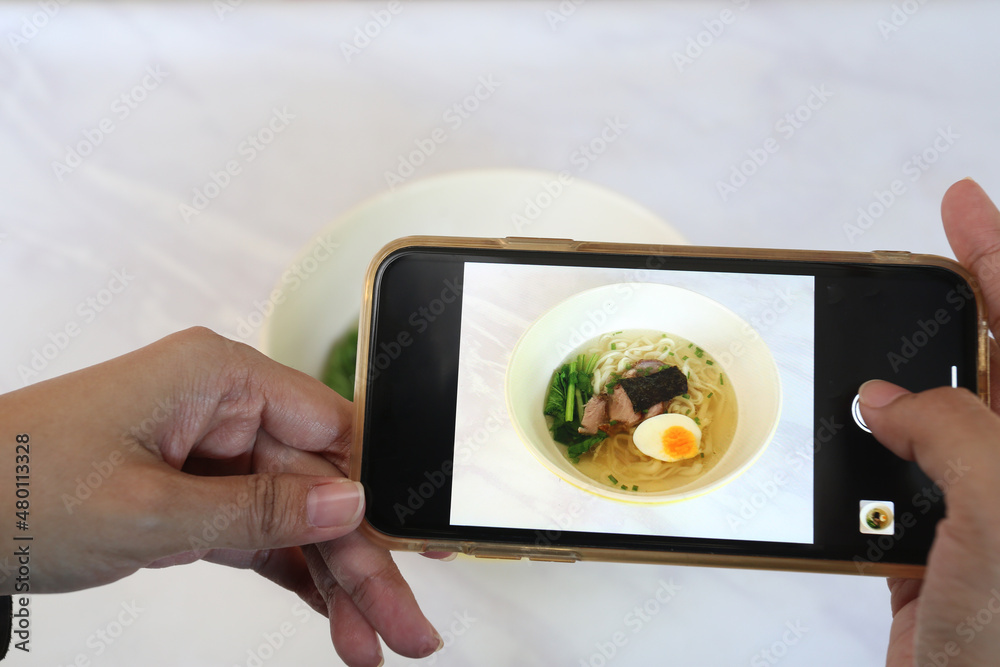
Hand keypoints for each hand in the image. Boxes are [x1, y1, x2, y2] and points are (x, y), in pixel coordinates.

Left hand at [0, 327, 440, 665]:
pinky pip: (261, 534)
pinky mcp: (197, 494)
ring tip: (370, 641)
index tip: (418, 547)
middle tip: (404, 624)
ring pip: (297, 518)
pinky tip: (329, 614)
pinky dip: (293, 575)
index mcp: (218, 378)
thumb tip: (350, 505)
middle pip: (320, 486)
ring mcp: (211, 453)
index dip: (378, 491)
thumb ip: (259, 511)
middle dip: (362, 560)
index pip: (330, 429)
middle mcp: (224, 408)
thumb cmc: (18, 487)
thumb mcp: (149, 511)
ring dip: (333, 580)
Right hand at [860, 178, 999, 665]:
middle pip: (991, 364)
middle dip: (959, 304)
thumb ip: (958, 431)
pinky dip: (862, 459)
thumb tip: (894, 403)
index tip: (964, 205)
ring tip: (860, 342)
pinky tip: (845, 435)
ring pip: (935, 421)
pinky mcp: (938, 548)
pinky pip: (893, 479)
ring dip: (895, 388)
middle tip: (923, 251)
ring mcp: (984, 509)